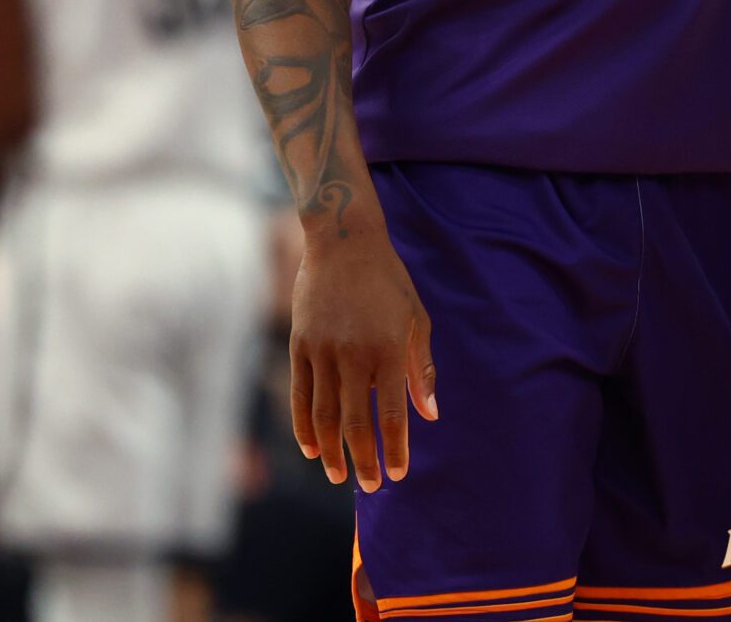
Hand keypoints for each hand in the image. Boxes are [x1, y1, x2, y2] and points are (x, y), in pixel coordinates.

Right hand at [289, 224, 436, 492]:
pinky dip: (304, 425)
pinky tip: (311, 447)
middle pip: (356, 421)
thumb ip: (421, 368)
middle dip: (364, 459)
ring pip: (324, 415)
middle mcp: (353, 355)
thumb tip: (431, 414)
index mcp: (388, 349)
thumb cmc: (389, 282)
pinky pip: (300, 395)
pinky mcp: (299, 346)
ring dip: (331, 450)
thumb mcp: (415, 318)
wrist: (344, 243)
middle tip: (372, 486)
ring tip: (338, 476)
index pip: (392, 411)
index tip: (398, 473)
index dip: (395, 446)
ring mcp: (322, 351)